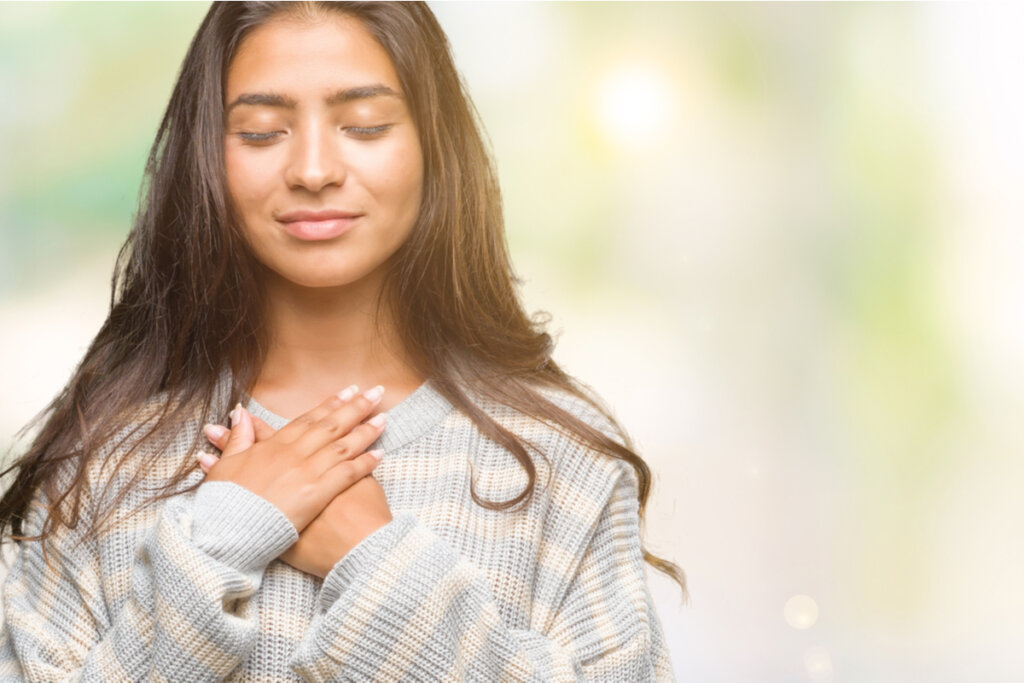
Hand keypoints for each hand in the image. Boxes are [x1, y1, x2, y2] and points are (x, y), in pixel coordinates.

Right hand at [199, 389, 392, 577]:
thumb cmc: (225, 503)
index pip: (308, 420)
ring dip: (365, 431)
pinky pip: (347, 474)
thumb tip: (240, 414)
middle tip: (375, 393)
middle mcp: (294, 454)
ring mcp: (307, 472)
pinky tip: (380, 455)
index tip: (348, 392)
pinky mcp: (317, 494)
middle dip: (355, 407)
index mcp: (274, 446)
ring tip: (384, 418)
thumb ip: (237, 439)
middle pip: (331, 426)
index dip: (329, 405)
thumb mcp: (225, 466)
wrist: (228, 531)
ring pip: (343, 446)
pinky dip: (364, 463)